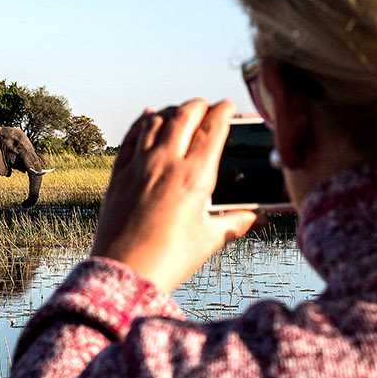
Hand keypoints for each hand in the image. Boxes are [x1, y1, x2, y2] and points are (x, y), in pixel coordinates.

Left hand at [90, 99, 258, 292]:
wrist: (125, 272)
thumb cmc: (169, 259)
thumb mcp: (209, 239)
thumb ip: (235, 222)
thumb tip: (257, 217)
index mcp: (194, 176)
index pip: (213, 128)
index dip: (224, 111)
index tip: (230, 106)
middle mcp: (166, 163)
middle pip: (184, 115)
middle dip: (199, 106)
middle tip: (208, 107)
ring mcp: (139, 165)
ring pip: (156, 121)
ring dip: (172, 111)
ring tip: (182, 112)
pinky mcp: (119, 174)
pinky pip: (131, 136)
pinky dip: (142, 122)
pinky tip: (148, 117)